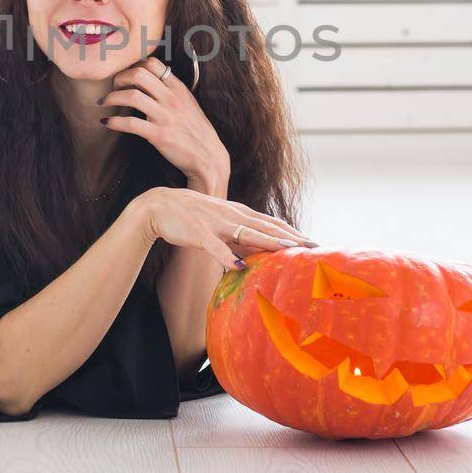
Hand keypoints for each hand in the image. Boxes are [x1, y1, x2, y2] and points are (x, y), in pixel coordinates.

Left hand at [99, 55, 229, 191]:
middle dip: (119, 78)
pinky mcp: (159, 135)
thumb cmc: (195, 130)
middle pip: (139, 74)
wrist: (208, 157)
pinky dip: (114, 122)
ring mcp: (165, 116)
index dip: (134, 66)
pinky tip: (107, 123)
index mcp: (178, 88)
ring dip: (112, 98)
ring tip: (104, 103)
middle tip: (112, 87)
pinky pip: (131, 123)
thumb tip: (149, 80)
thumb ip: (170, 90)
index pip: (152, 63)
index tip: (125, 76)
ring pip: (132, 96)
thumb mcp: (187, 103)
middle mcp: (171, 98)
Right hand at [133, 187, 316, 269]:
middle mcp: (231, 215)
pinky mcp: (198, 233)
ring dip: (269, 242)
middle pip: (266, 227)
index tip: (312, 242)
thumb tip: (254, 250)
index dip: (292, 232)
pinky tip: (238, 267)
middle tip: (313, 246)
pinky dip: (227, 256)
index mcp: (237, 212)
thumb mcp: (218, 222)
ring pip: (247, 233)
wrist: (158, 205)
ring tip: (289, 250)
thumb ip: (237, 233)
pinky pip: (215, 247)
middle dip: (291, 237)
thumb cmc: (190, 216)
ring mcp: (216, 223)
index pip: (271, 223)